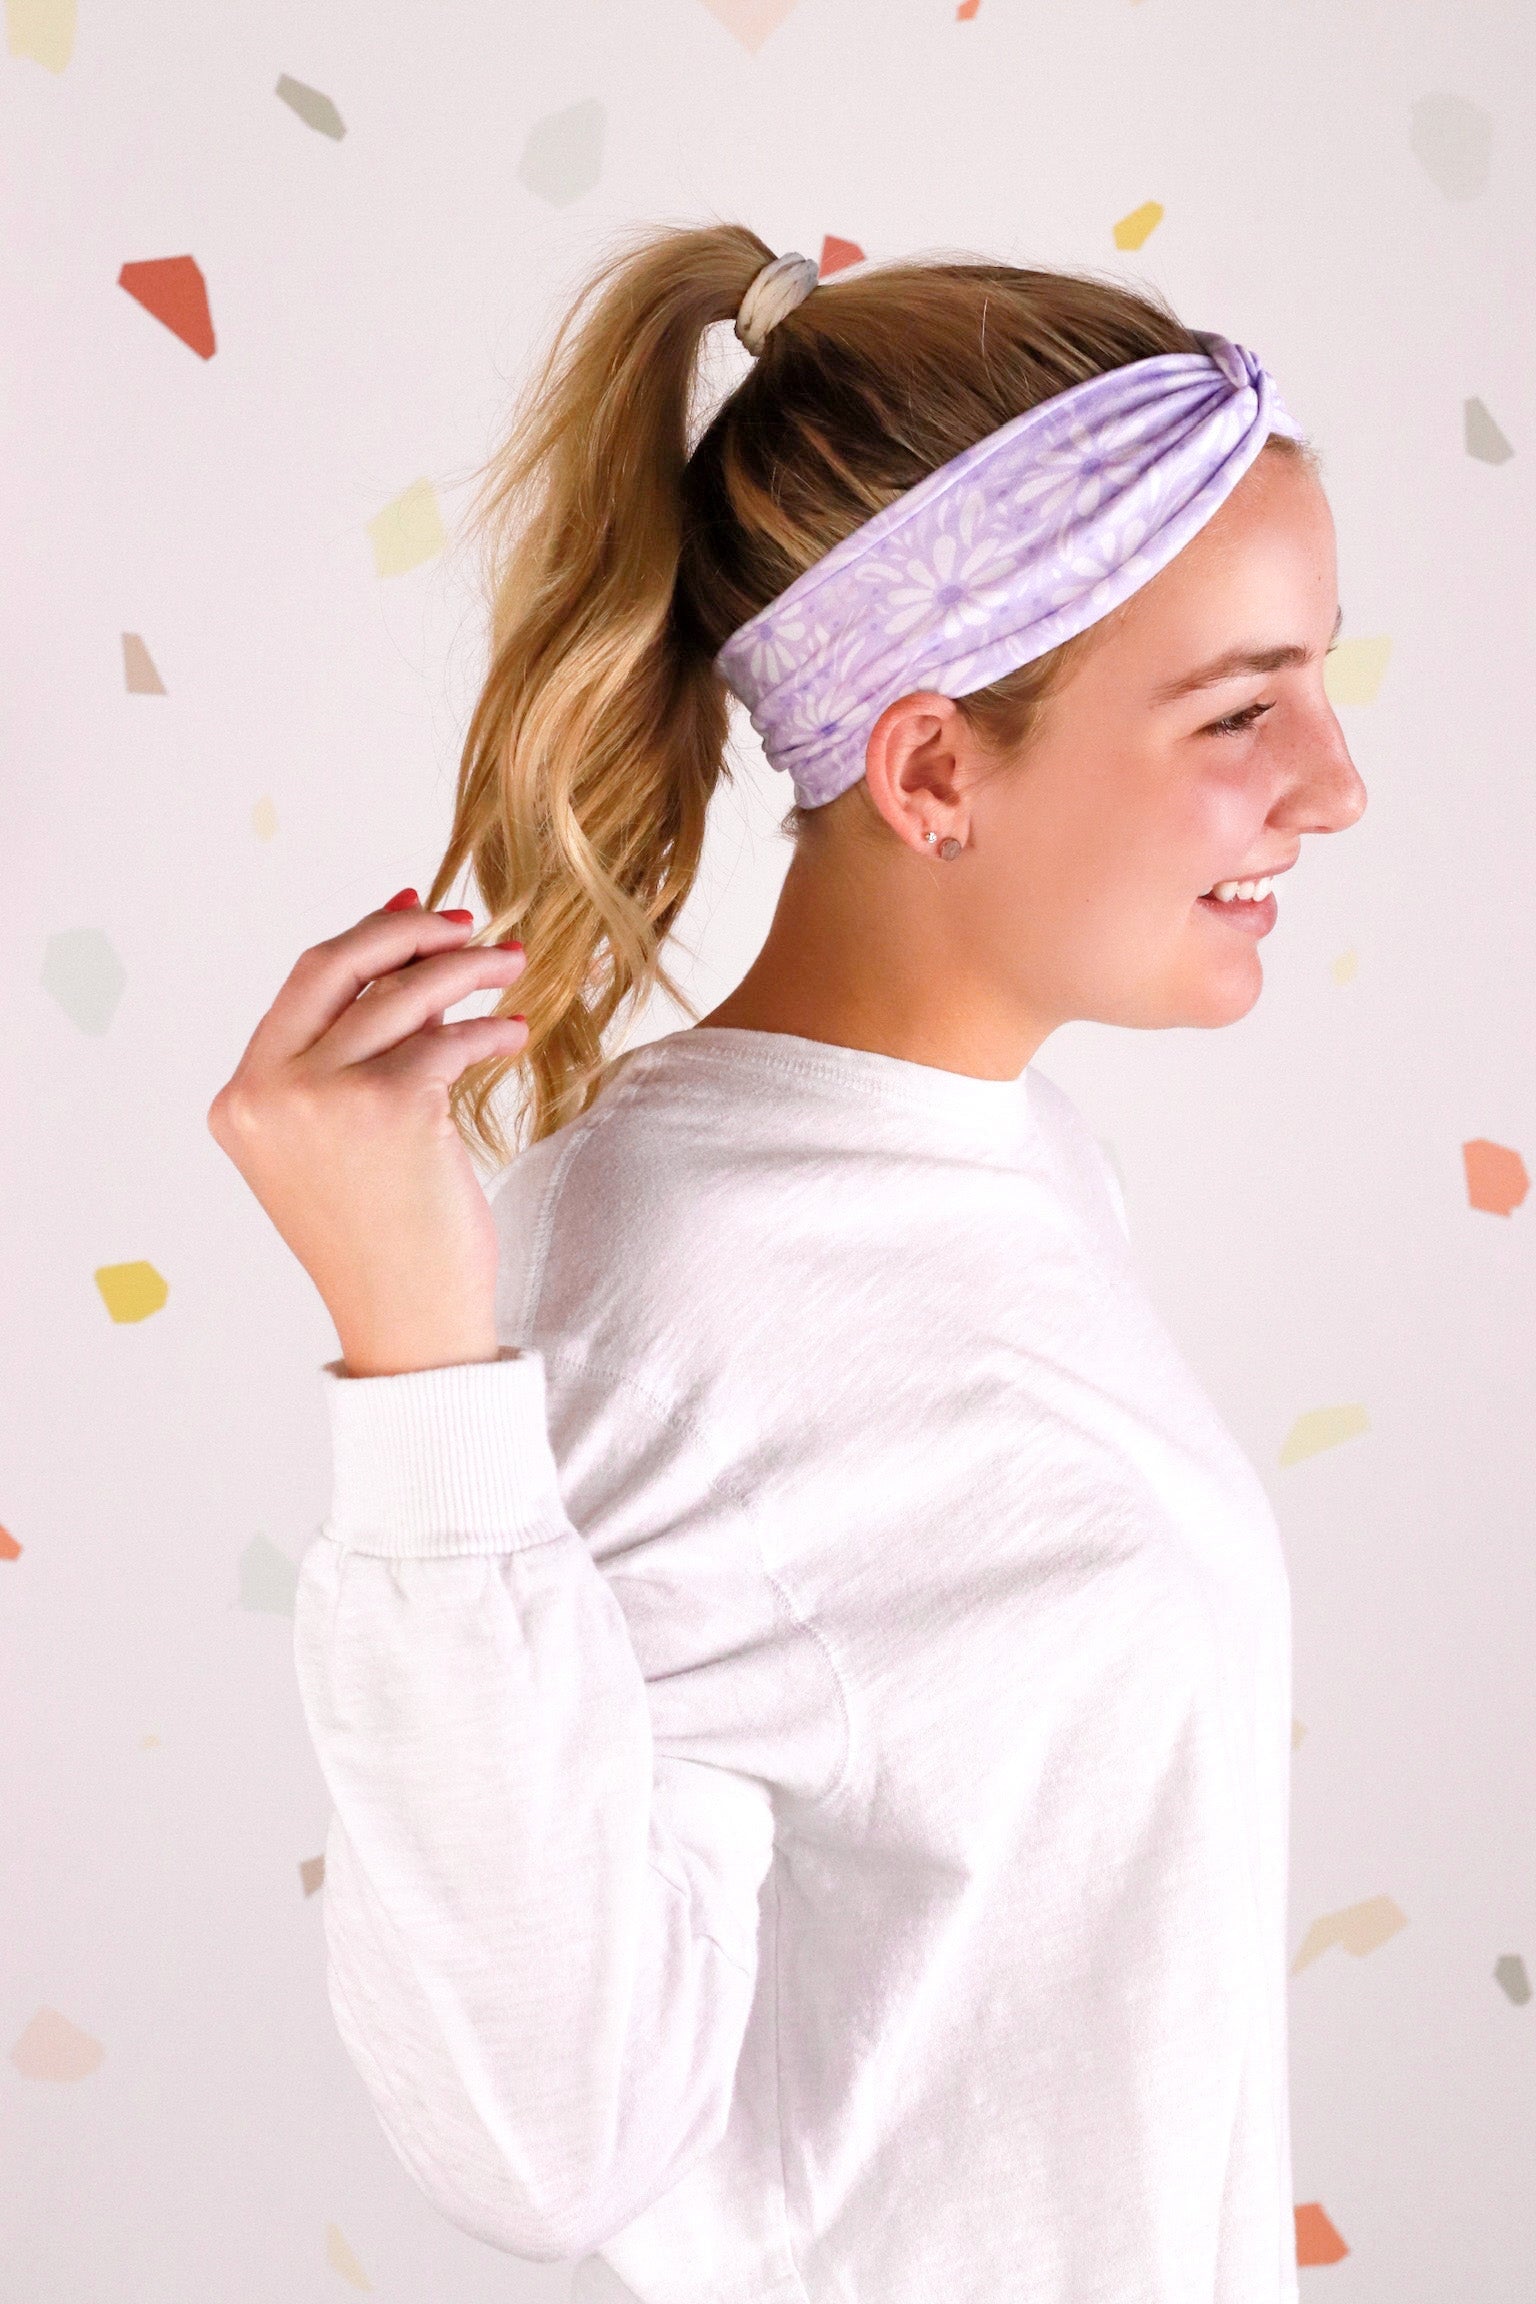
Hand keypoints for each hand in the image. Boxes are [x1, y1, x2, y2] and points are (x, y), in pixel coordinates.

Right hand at [207, 890, 529, 1376]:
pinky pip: (448, 1039)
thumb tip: (415, 966)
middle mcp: (266, 1091)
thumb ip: (357, 1057)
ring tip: (512, 965)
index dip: (363, 940)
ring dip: (466, 970)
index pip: (302, 987)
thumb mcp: (342, 1140)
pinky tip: (513, 1033)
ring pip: (402, 994)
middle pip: (336, 965)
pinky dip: (487, 1029)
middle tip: (464, 923)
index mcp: (239, 1100)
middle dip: (405, 932)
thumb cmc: (384, 1240)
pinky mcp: (389, 1106)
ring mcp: (321, 1096)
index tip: (412, 911)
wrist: (408, 1324)